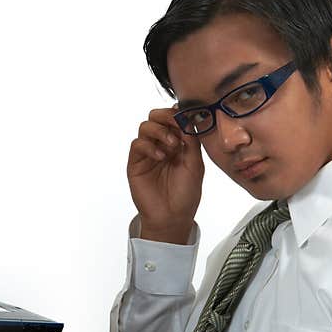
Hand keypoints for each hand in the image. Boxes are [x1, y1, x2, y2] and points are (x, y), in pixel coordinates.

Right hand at [127, 106, 203, 243]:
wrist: (173, 217)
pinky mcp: (136, 163)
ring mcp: (148, 153)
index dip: (179, 113)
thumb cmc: (186, 194)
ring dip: (159, 130)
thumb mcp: (195, 165)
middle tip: (176, 124)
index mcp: (178, 143)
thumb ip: (191, 141)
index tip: (187, 117)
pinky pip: (137, 144)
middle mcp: (161, 145)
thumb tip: (187, 119)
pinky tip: (160, 157)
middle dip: (166, 116)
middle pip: (156, 117)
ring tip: (171, 145)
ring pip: (145, 126)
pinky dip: (149, 146)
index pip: (174, 118)